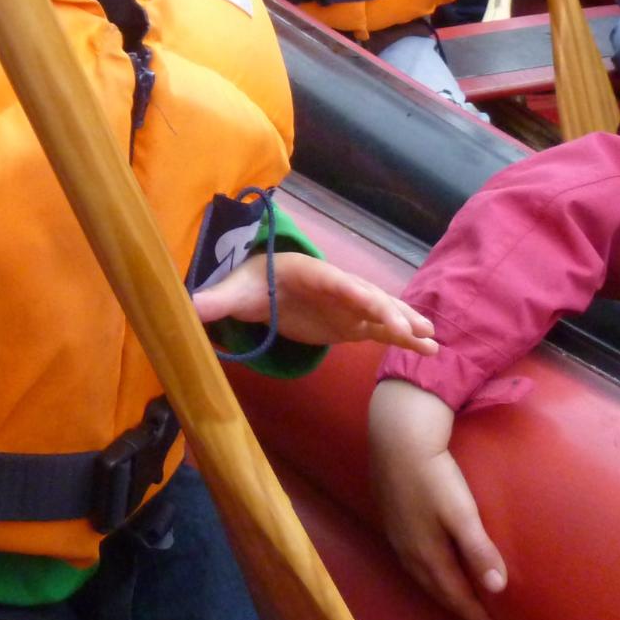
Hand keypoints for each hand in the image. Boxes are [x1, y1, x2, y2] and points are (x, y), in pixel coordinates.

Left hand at [191, 251, 437, 352]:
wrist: (261, 283)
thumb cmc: (249, 282)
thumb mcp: (232, 291)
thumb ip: (213, 300)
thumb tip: (186, 306)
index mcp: (306, 273)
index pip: (332, 282)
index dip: (353, 293)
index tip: (372, 305)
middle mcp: (334, 285)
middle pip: (364, 295)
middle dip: (389, 310)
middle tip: (415, 328)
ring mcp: (346, 304)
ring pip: (380, 310)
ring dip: (405, 322)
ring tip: (432, 340)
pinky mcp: (350, 322)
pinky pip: (380, 328)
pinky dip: (401, 336)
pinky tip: (427, 347)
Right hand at [369, 379, 507, 619]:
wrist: (397, 438)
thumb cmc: (434, 475)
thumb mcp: (461, 513)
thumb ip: (479, 550)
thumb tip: (497, 588)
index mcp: (427, 553)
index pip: (455, 596)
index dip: (475, 615)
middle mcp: (408, 550)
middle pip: (436, 589)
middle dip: (458, 606)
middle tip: (479, 619)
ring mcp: (397, 533)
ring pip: (421, 574)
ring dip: (441, 589)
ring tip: (458, 595)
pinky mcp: (392, 516)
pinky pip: (411, 557)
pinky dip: (427, 569)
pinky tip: (431, 560)